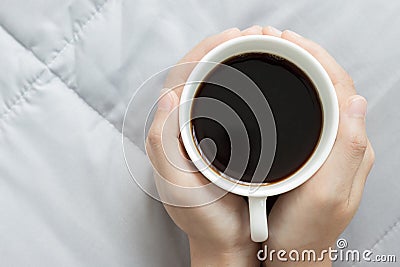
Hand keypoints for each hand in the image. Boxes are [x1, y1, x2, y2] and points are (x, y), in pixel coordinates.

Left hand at [146, 26, 265, 266]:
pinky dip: (242, 86)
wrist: (226, 240)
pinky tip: (258, 82)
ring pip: (214, 88)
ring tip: (256, 51)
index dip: (202, 53)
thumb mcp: (178, 188)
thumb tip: (167, 98)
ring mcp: (206, 133)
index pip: (180, 79)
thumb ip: (164, 147)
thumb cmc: (202, 218)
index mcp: (170, 132)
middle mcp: (185, 128)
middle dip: (219, 51)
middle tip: (249, 39)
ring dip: (232, 65)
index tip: (230, 39)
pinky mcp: (224, 140)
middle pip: (197, 77)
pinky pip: (229, 104)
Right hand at [259, 28, 374, 265]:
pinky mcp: (313, 156)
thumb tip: (355, 101)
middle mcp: (344, 146)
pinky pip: (310, 114)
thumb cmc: (305, 231)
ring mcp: (328, 150)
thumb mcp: (326, 195)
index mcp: (350, 149)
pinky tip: (279, 90)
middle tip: (280, 42)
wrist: (292, 254)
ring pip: (320, 99)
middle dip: (308, 59)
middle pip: (332, 88)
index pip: (342, 89)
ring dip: (302, 73)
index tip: (291, 42)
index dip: (319, 60)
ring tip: (278, 56)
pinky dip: (295, 93)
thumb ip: (346, 150)